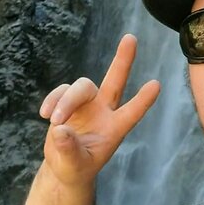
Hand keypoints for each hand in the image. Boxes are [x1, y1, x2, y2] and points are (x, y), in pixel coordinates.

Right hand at [38, 34, 160, 186]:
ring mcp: (87, 104)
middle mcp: (105, 112)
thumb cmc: (77, 167)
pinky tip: (46, 114)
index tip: (156, 85)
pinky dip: (53, 100)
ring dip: (67, 100)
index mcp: (115, 128)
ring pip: (82, 86)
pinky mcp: (69, 102)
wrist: (64, 165)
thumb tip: (61, 129)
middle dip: (123, 59)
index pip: (132, 112)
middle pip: (116, 80)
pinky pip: (62, 91)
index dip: (143, 100)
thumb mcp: (74, 165)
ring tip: (55, 120)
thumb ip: (69, 149)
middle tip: (131, 37)